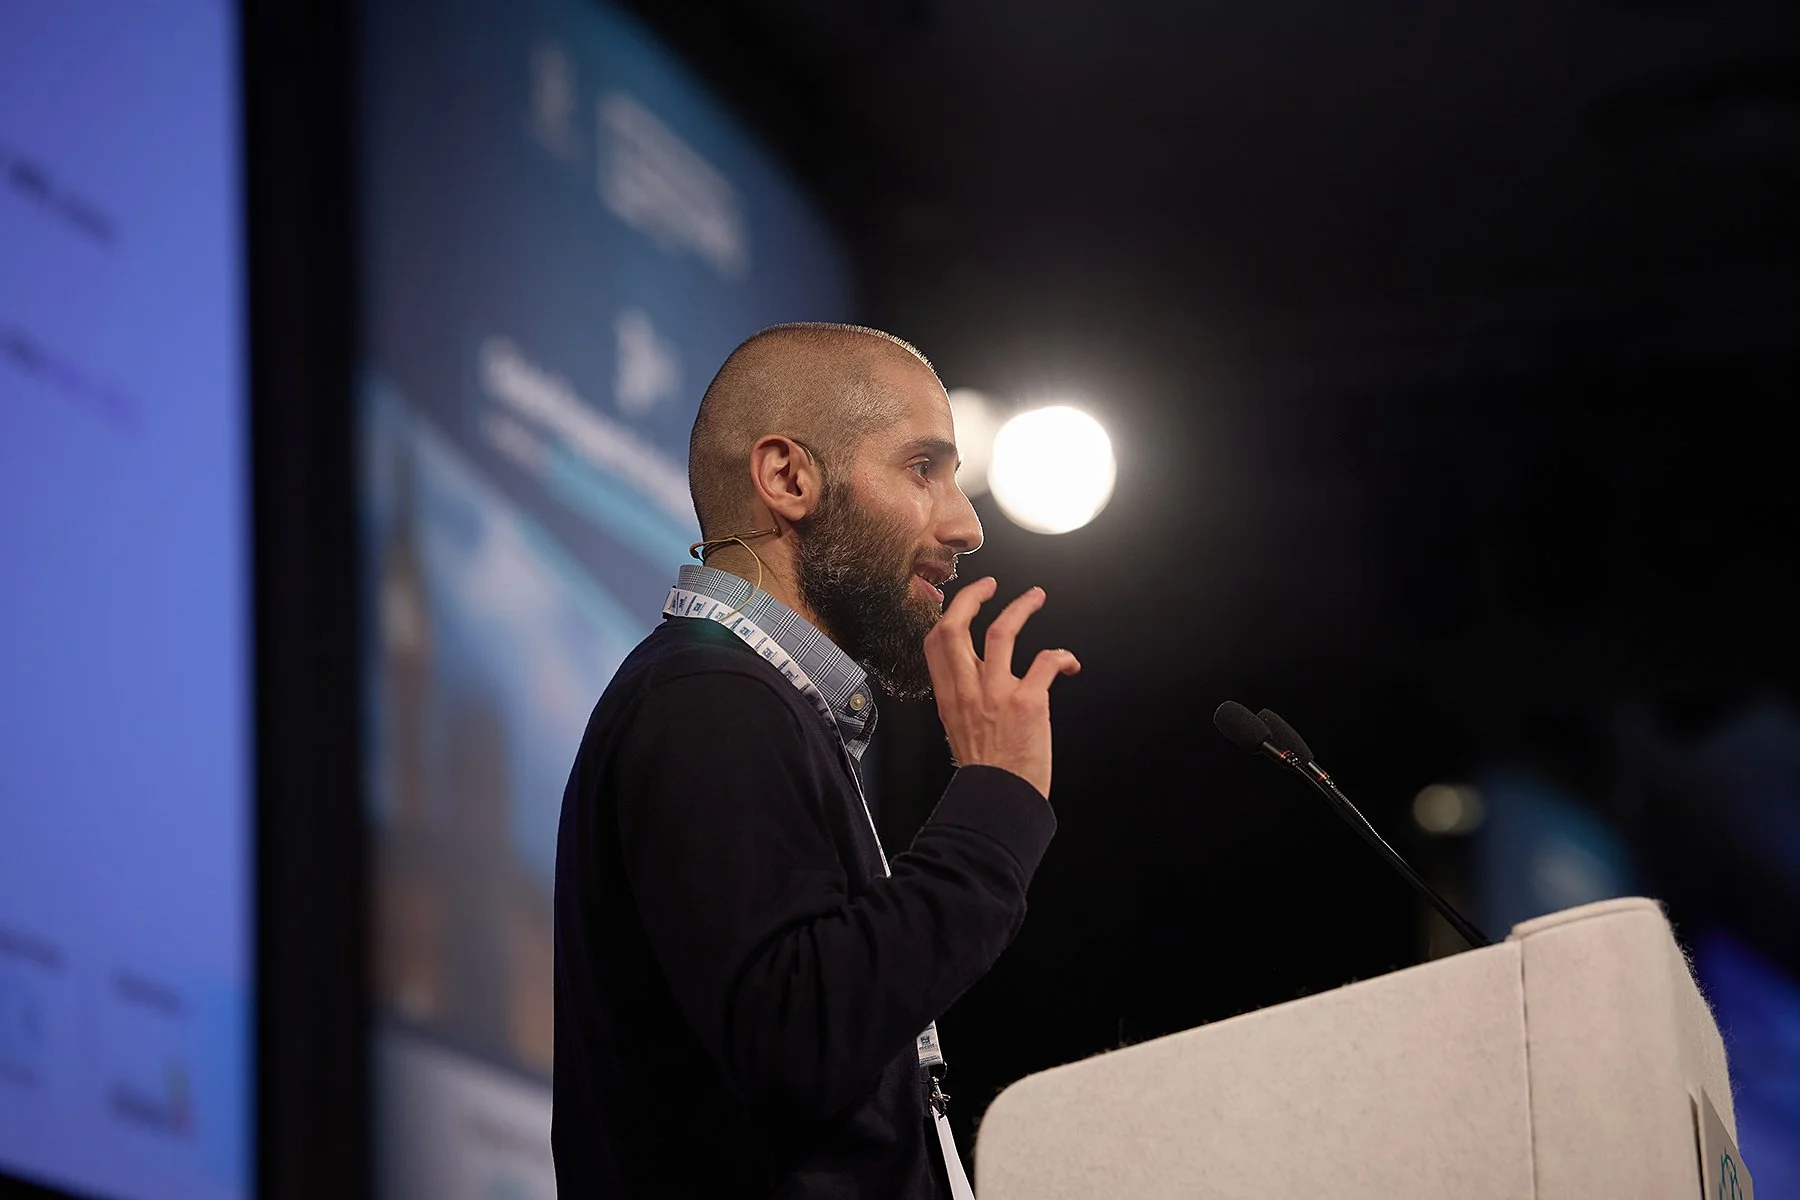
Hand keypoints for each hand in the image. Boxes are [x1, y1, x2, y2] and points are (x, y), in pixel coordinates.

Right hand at [923, 579, 1080, 799]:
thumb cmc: (986, 773)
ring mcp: (997, 694)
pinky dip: (1061, 656)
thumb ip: (966, 699)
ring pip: (1001, 633)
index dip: (949, 614)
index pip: (935, 642)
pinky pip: (1045, 662)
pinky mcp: (1028, 703)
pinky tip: (1069, 661)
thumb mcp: (960, 730)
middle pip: (956, 628)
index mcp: (949, 697)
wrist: (1000, 802)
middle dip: (973, 597)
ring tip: (1035, 597)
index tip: (965, 603)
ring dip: (1020, 608)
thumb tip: (977, 678)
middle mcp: (968, 691)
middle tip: (991, 586)